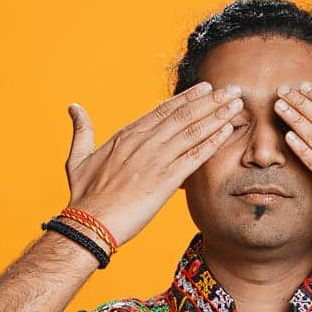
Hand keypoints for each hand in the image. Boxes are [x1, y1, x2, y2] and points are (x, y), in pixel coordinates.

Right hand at [64, 82, 244, 245]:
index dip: (188, 98)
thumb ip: (82, 131)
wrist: (89, 222)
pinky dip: (213, 141)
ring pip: (194, 130)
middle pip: (184, 115)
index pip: (163, 110)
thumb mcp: (78, 158)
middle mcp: (145, 142)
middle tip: (233, 89)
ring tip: (237, 103)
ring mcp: (157, 159)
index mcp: (127, 135)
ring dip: (218, 115)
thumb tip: (73, 107)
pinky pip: (195, 156)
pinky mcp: (166, 180)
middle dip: (211, 101)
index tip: (206, 89)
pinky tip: (228, 130)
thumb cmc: (83, 195)